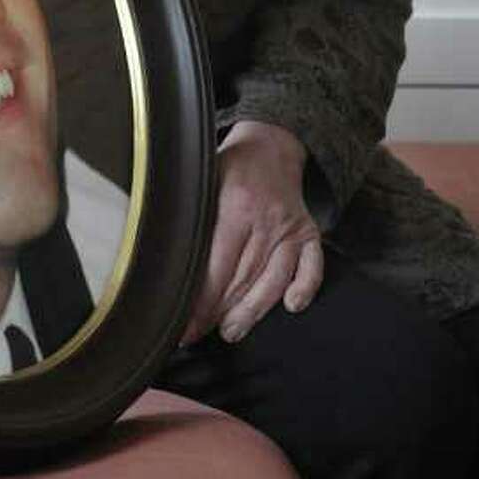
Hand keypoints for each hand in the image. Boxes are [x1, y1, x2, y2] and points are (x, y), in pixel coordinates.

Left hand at [182, 120, 322, 346]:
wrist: (272, 143)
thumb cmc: (231, 166)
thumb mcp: (203, 177)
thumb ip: (191, 213)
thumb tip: (164, 255)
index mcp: (236, 206)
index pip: (217, 264)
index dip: (200, 298)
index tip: (184, 321)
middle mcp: (267, 219)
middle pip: (243, 277)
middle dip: (218, 311)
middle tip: (197, 334)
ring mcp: (290, 228)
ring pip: (274, 278)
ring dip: (252, 310)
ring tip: (231, 331)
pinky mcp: (309, 232)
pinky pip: (313, 266)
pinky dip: (305, 287)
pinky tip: (291, 306)